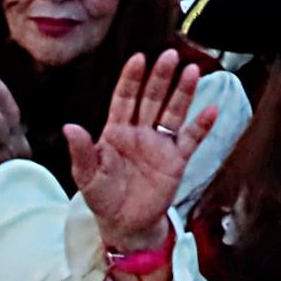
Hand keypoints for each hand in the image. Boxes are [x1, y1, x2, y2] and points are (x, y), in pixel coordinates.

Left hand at [65, 51, 193, 259]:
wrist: (125, 225)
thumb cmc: (103, 197)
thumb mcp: (86, 177)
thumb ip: (82, 152)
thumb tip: (69, 127)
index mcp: (115, 132)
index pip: (124, 99)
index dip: (131, 79)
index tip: (138, 59)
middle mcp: (140, 132)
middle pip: (152, 99)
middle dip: (160, 78)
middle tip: (170, 55)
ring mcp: (160, 144)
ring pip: (173, 112)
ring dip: (183, 93)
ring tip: (192, 71)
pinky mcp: (176, 160)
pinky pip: (191, 139)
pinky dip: (201, 125)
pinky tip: (211, 110)